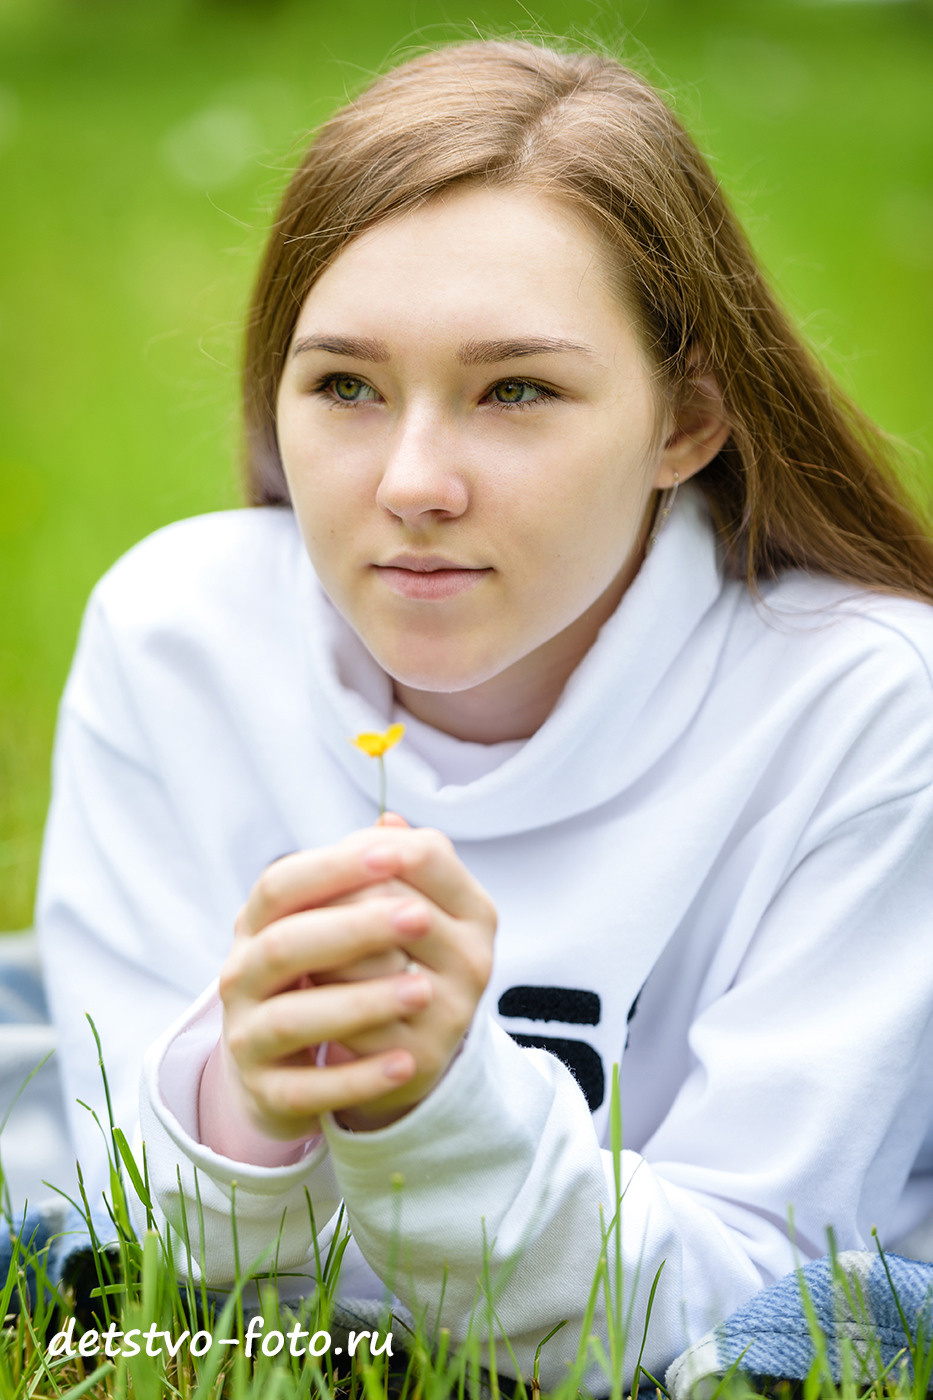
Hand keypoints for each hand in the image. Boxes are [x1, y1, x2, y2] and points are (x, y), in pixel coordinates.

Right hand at [199, 822, 495, 1156]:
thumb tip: (398, 826)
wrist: (273, 1067)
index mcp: (255, 926)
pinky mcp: (267, 1092)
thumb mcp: (327, 925)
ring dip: (360, 1002)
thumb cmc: (314, 976)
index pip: (281, 884)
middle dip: (354, 928)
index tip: (395, 853)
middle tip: (421, 917)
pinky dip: (357, 1077)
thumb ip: (361, 881)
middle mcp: (240, 977)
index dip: (333, 867)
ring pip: (292, 1019)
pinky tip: (407, 1062)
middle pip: (285, 945)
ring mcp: (247, 1037)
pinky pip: (307, 1089)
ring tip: (423, 990)